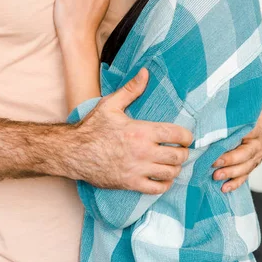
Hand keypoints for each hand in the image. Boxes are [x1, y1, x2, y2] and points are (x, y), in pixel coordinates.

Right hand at [74, 68, 192, 193]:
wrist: (74, 152)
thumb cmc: (92, 127)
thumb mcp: (111, 104)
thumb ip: (131, 89)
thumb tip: (145, 72)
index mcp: (141, 131)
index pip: (176, 135)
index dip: (187, 136)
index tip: (185, 136)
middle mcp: (143, 152)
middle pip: (178, 156)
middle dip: (183, 152)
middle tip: (180, 148)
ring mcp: (138, 170)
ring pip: (171, 173)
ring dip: (175, 167)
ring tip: (171, 161)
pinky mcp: (131, 184)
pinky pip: (158, 189)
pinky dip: (165, 183)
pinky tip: (162, 176)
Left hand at [213, 87, 261, 191]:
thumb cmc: (256, 104)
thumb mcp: (254, 94)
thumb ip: (247, 89)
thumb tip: (241, 72)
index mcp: (258, 125)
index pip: (246, 136)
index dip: (232, 144)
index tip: (216, 149)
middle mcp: (259, 142)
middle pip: (246, 155)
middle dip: (230, 162)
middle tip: (213, 165)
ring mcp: (257, 153)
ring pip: (246, 167)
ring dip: (232, 174)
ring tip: (216, 178)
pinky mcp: (253, 161)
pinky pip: (246, 174)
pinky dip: (236, 182)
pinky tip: (225, 188)